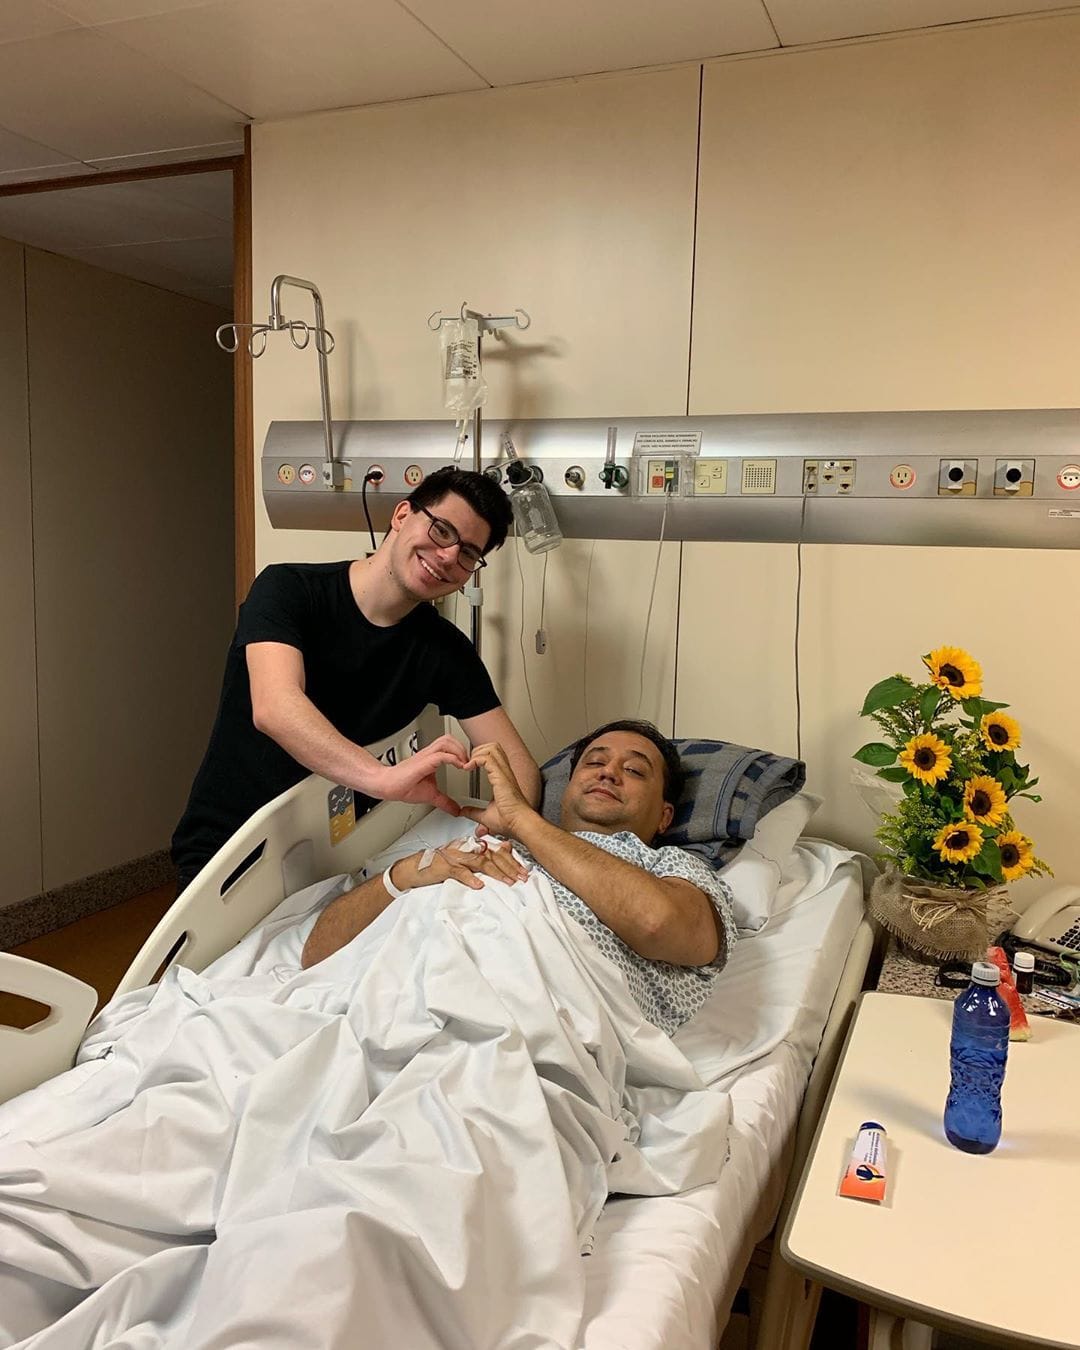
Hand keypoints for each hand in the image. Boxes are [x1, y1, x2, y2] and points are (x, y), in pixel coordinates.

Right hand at [370, 735, 469, 816]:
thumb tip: (456, 810)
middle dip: (463, 748)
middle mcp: (429, 754)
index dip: (462, 751)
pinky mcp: (422, 763)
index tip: (470, 764)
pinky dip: (453, 759)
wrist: (387, 786)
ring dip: (459, 751)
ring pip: (445, 742)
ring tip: (465, 763)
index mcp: (431, 758)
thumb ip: (445, 801)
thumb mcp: (431, 795)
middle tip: (469, 762)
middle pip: (449, 739)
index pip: (449, 745)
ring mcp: (425, 757)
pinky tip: (459, 766)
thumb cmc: (404, 786)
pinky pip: (441, 755)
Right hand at [389, 837, 529, 891]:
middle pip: (491, 856)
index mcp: (469, 847)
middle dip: (508, 867)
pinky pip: (459, 872)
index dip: (510, 860)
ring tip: (508, 881)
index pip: (494, 851)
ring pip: (479, 863)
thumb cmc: (437, 866)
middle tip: (522, 877)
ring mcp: (454, 858)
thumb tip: (499, 860)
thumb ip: (478, 860)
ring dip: (495, 873)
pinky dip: (470, 878)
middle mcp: (464, 849)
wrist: (413, 868)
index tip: (523, 869)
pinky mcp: (444, 868)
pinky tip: (479, 885)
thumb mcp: (461, 862)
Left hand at [461, 742, 535, 837]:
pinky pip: (487, 758)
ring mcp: (504, 772)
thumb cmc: (510, 821)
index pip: (493, 756)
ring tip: (468, 764)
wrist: (519, 824)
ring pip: (491, 748)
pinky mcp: (501, 776)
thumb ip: (474, 812)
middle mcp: (505, 772)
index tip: (469, 766)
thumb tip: (464, 812)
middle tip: (468, 762)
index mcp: (503, 779)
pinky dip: (475, 759)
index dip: (480, 756)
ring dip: (477, 753)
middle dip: (478, 750)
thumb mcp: (486, 816)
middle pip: (493, 746)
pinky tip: (469, 768)